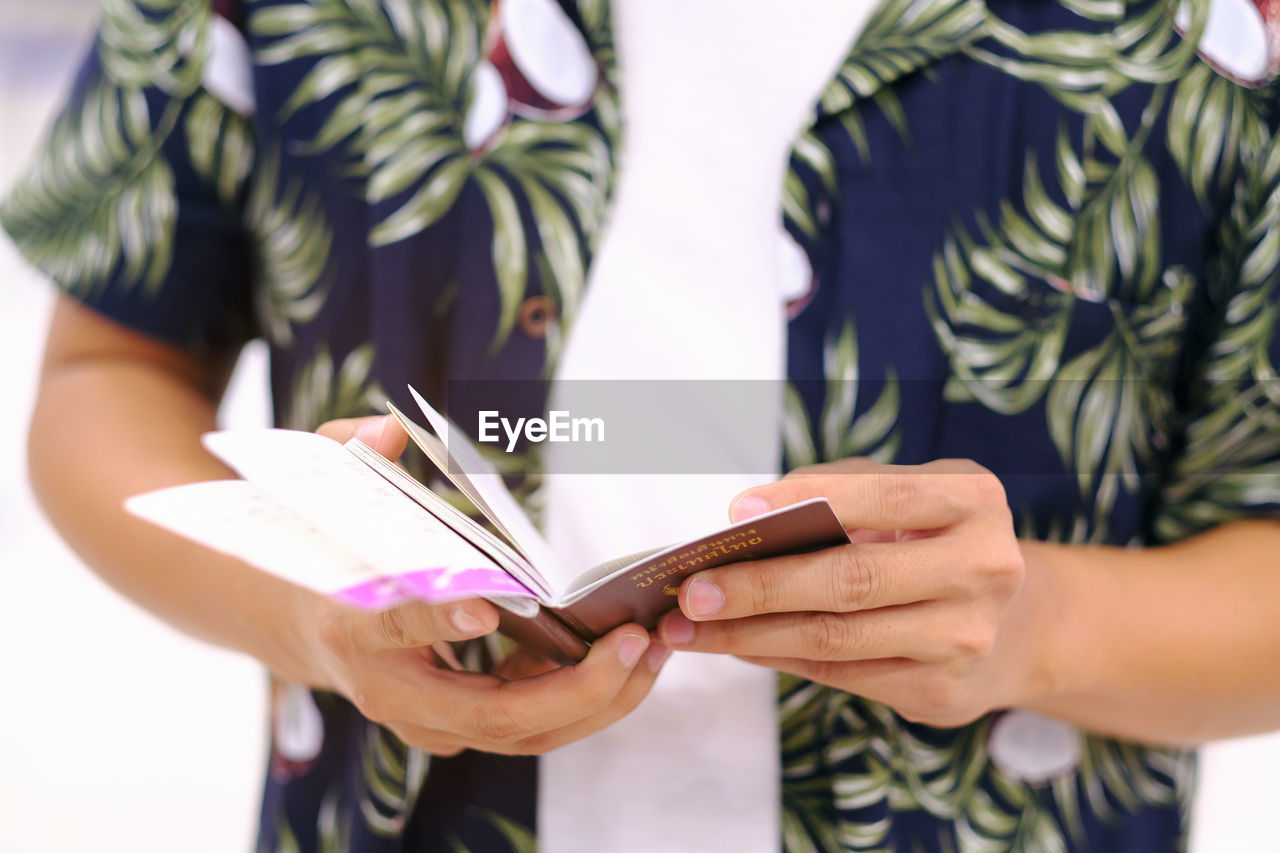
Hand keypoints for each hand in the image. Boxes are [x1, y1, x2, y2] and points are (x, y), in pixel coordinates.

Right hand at [293, 415, 669, 754]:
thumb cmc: (327, 554)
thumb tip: (388, 429)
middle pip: (491, 716)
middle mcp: (393, 693)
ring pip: (526, 735)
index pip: (396, 629)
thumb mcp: (322, 493)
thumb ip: (350, 455)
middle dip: (573, 688)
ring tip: (654, 650)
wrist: (305, 627)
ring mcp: (432, 722)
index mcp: (352, 629)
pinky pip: (536, 727)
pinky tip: (635, 659)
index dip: (440, 621)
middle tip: (631, 641)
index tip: (485, 606)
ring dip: (600, 700)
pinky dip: (591, 700)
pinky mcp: (465, 726)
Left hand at [658, 458, 1034, 727]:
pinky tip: (735, 644)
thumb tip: (748, 518)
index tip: (737, 513)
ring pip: (838, 638)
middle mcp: (983, 569)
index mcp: (974, 502)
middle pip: (853, 579)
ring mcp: (966, 637)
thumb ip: (841, 489)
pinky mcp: (941, 691)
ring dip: (751, 634)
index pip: (885, 497)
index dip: (807, 501)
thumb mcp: (909, 497)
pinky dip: (777, 657)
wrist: (1013, 627)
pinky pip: (841, 674)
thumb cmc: (932, 542)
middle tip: (695, 589)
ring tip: (692, 626)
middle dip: (761, 586)